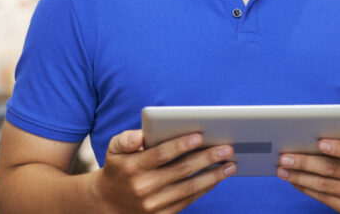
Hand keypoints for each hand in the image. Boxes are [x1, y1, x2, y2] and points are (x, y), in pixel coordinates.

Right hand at [91, 129, 236, 212]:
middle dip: (206, 158)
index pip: (161, 154)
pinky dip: (205, 188)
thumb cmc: (118, 167)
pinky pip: (188, 201)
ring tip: (230, 164)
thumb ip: (126, 138)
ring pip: (189, 188)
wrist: (109, 203)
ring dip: (213, 176)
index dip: (180, 145)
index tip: (200, 135)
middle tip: (226, 148)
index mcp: (133, 168)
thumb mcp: (114, 148)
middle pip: (181, 171)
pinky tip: (217, 177)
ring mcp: (154, 205)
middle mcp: (144, 188)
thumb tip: (140, 136)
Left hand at [277, 119, 339, 213]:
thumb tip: (326, 119)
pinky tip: (293, 179)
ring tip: (281, 168)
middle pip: (333, 170)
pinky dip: (305, 188)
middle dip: (305, 163)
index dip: (339, 148)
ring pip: (325, 186)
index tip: (319, 143)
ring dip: (299, 177)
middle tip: (284, 156)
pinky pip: (324, 199)